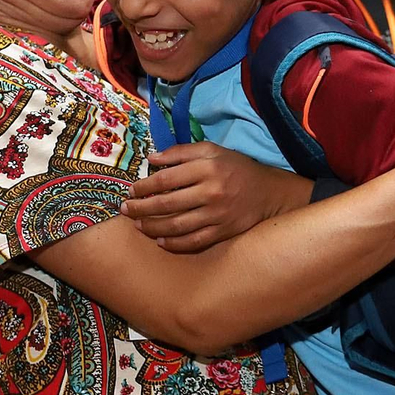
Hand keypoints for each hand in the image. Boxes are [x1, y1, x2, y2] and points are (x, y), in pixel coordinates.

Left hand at [124, 142, 313, 253]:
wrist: (269, 192)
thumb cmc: (236, 168)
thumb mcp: (213, 150)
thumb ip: (181, 152)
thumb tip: (152, 159)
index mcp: (207, 168)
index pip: (166, 179)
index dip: (144, 186)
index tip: (131, 190)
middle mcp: (212, 191)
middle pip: (166, 204)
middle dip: (141, 208)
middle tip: (125, 210)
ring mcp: (217, 214)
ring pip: (176, 226)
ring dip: (152, 227)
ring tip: (138, 225)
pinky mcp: (223, 232)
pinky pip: (193, 242)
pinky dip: (174, 244)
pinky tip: (160, 241)